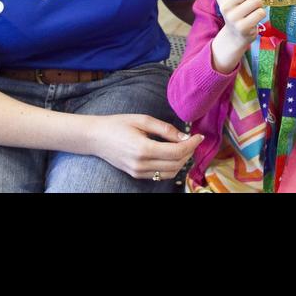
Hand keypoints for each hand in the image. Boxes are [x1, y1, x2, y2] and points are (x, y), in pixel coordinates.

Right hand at [89, 114, 203, 179]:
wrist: (95, 137)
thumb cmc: (117, 124)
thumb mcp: (142, 120)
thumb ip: (165, 129)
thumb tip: (185, 136)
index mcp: (143, 149)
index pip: (176, 152)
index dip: (191, 144)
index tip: (200, 136)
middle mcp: (141, 164)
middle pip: (176, 164)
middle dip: (189, 152)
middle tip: (193, 139)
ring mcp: (138, 172)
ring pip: (170, 172)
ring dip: (182, 161)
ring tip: (184, 146)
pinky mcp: (136, 175)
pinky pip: (160, 175)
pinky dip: (171, 167)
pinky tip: (172, 154)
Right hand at [216, 0, 264, 48]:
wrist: (235, 35)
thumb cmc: (238, 11)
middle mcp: (225, 5)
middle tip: (253, 1)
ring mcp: (233, 17)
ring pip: (257, 1)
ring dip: (259, 5)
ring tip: (253, 11)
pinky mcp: (242, 27)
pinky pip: (261, 13)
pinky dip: (261, 14)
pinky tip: (254, 19)